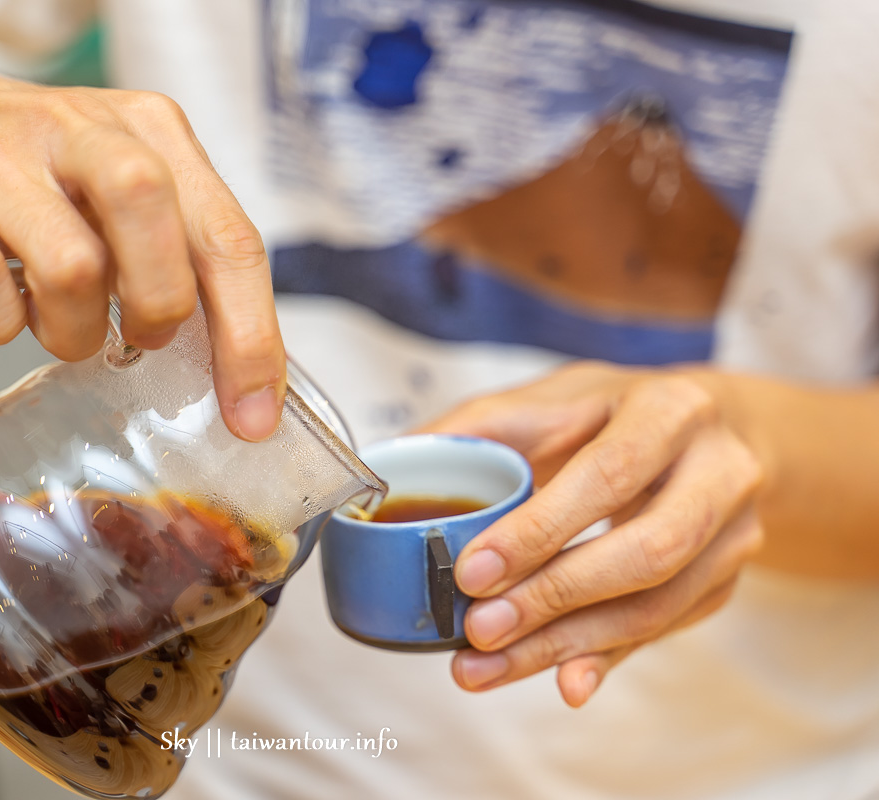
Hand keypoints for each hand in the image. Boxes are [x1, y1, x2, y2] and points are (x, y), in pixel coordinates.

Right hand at [0, 43, 282, 439]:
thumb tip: (234, 360)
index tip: (254, 411)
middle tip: (138, 336)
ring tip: (56, 320)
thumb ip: (182, 249)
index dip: (250, 337)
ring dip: (72, 330)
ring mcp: (1, 163)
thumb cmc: (34, 169)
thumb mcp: (122, 181)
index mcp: (150, 128)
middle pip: (160, 237)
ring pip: (73, 273)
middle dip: (159, 312)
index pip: (227, 238)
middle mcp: (82, 134)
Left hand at [419, 362, 763, 706]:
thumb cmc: (616, 412)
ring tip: (487, 666)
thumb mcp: (553, 397)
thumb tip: (389, 472)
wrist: (716, 431)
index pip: (608, 474)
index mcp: (671, 410)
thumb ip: (477, 427)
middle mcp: (720, 471)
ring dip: (567, 645)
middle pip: (646, 550)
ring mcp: (734, 533)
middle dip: (554, 598)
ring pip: (657, 605)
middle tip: (478, 629)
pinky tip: (560, 681)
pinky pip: (662, 631)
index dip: (540, 530)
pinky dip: (604, 658)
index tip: (473, 571)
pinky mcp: (724, 582)